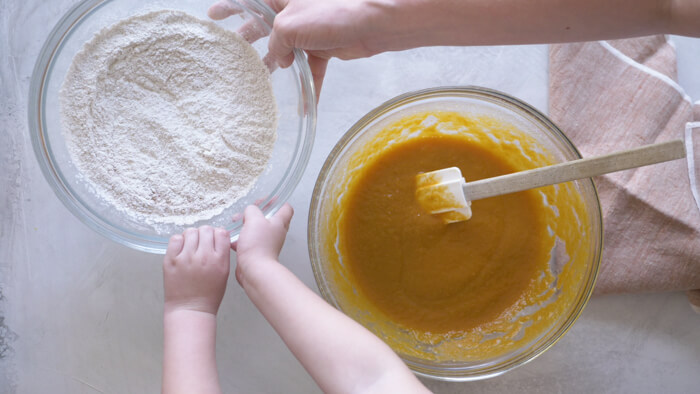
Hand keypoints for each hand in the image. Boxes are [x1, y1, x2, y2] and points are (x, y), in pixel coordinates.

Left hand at [163, 226, 230, 314]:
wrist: (190, 309)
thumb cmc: (208, 295)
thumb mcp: (224, 273)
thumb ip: (222, 254)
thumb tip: (219, 237)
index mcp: (219, 260)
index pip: (221, 232)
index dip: (218, 234)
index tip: (215, 239)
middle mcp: (203, 257)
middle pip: (206, 229)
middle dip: (205, 234)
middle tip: (202, 243)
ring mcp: (186, 258)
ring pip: (190, 232)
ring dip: (192, 237)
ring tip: (191, 247)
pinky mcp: (171, 260)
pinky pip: (175, 239)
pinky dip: (179, 241)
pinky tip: (181, 250)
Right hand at [208, 0, 396, 98]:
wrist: (373, 23)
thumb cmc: (330, 12)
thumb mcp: (288, 26)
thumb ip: (274, 43)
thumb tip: (278, 59)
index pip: (250, 0)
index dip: (230, 6)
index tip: (212, 15)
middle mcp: (294, 10)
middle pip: (265, 25)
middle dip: (250, 38)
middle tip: (234, 51)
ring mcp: (311, 29)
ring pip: (287, 49)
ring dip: (276, 65)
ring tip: (260, 80)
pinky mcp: (327, 46)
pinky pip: (312, 68)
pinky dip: (310, 86)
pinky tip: (304, 107)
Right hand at [231, 203, 293, 284]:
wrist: (254, 269)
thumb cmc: (258, 246)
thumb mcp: (254, 220)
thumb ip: (252, 210)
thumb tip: (250, 210)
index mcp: (279, 223)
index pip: (286, 208)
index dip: (277, 202)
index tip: (266, 199)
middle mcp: (275, 233)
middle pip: (269, 218)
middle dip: (256, 212)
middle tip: (247, 211)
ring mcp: (266, 242)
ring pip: (257, 229)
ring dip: (246, 224)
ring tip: (235, 222)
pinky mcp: (256, 251)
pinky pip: (248, 241)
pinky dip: (239, 238)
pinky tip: (231, 237)